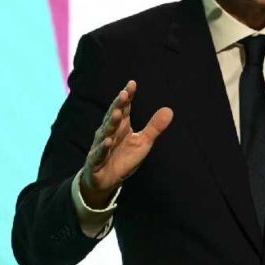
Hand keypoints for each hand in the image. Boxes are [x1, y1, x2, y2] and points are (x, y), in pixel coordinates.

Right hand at [80, 80, 173, 207]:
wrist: (106, 180)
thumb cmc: (124, 157)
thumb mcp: (143, 142)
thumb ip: (154, 127)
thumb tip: (169, 110)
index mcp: (121, 126)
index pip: (124, 108)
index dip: (127, 96)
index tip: (132, 83)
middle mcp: (109, 132)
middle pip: (114, 116)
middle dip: (118, 105)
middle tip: (123, 93)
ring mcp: (101, 145)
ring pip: (106, 132)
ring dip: (111, 123)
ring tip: (117, 113)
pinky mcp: (95, 161)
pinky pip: (99, 153)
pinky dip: (103, 147)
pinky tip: (108, 141)